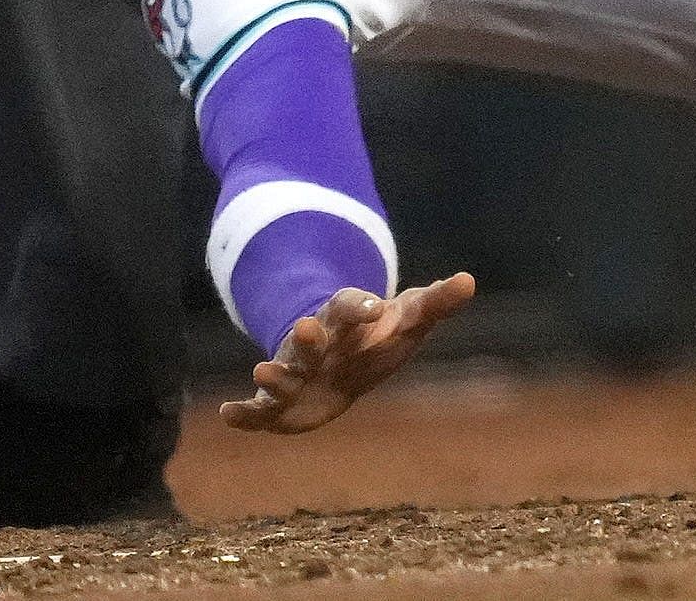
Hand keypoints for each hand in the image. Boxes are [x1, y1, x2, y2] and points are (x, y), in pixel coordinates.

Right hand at [217, 272, 475, 435]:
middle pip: (313, 336)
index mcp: (349, 320)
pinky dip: (243, 412)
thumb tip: (469, 281)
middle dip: (310, 335)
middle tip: (307, 328)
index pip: (351, 306)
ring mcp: (295, 371)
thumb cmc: (380, 339)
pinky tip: (227, 414)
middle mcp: (317, 343)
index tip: (372, 307)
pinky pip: (257, 408)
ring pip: (284, 370)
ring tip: (262, 369)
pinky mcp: (278, 403)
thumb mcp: (410, 320)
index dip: (360, 306)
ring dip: (274, 371)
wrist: (342, 362)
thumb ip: (437, 301)